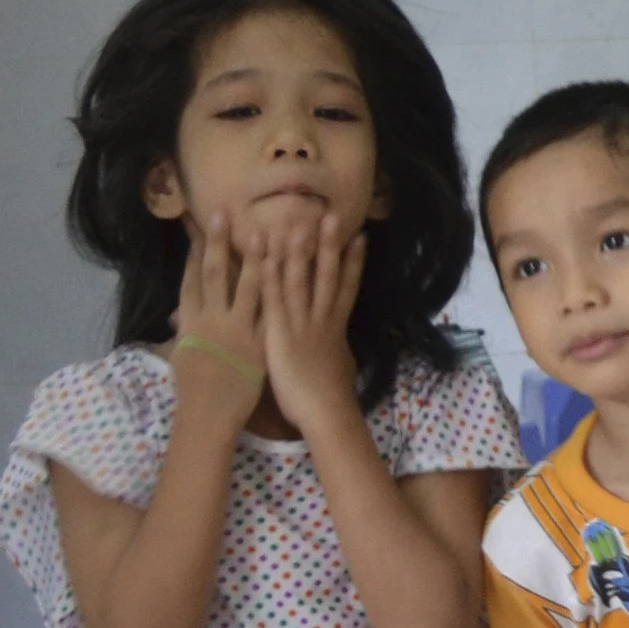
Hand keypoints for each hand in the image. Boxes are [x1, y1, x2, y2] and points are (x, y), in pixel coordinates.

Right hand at [166, 210, 269, 417]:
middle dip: (218, 244)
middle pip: (215, 275)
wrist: (209, 413)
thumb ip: (183, 331)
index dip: (194, 253)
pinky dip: (281, 291)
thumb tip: (177, 317)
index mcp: (190, 322)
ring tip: (262, 231)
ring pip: (247, 288)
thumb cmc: (193, 387)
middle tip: (222, 213)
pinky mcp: (261, 342)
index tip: (197, 226)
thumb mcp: (183, 355)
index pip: (191, 280)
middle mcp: (212, 320)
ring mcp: (237, 330)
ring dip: (255, 259)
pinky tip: (288, 274)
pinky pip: (273, 312)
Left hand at [254, 211, 366, 429]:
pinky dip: (273, 275)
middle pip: (328, 275)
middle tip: (333, 215)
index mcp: (334, 328)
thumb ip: (335, 352)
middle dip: (331, 245)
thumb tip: (340, 348)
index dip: (354, 262)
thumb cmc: (328, 398)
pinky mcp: (280, 332)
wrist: (324, 412)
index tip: (360, 237)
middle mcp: (322, 319)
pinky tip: (268, 255)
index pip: (347, 287)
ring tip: (303, 222)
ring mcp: (302, 323)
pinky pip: (276, 299)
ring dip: (302, 250)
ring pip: (302, 280)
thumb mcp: (338, 369)